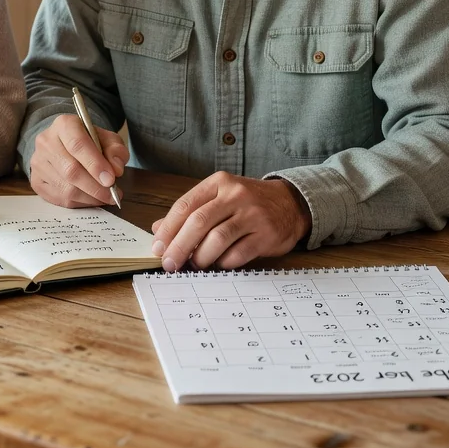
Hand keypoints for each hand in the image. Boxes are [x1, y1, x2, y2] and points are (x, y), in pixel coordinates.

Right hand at [29, 113, 127, 207]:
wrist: (65, 144)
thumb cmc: (89, 141)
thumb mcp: (108, 138)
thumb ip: (116, 150)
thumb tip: (116, 169)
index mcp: (64, 125)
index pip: (78, 145)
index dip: (95, 164)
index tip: (111, 180)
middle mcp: (46, 142)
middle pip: (70, 170)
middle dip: (95, 187)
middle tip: (113, 194)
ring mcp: (38, 162)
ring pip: (65, 188)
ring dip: (90, 197)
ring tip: (105, 197)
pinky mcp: (36, 181)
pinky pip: (59, 199)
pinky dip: (80, 203)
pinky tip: (91, 198)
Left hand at [151, 173, 310, 270]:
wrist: (290, 203)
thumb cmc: (247, 202)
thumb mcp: (218, 197)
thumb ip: (190, 211)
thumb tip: (158, 230)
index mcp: (218, 183)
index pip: (185, 205)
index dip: (168, 228)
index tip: (158, 247)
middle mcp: (235, 195)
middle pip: (199, 222)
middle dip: (179, 246)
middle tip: (169, 264)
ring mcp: (252, 214)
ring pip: (217, 239)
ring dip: (201, 257)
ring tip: (195, 265)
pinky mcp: (266, 234)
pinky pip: (238, 253)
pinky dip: (224, 263)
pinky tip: (219, 264)